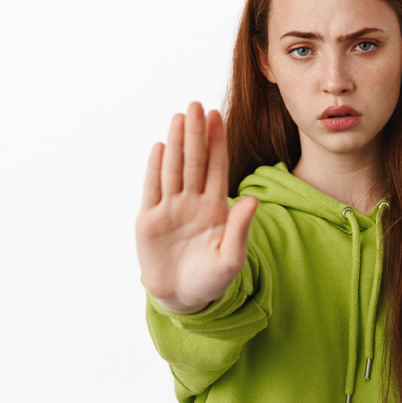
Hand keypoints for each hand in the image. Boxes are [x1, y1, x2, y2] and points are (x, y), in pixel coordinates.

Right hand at [136, 102, 257, 313]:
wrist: (184, 298)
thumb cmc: (212, 279)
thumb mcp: (231, 258)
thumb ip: (240, 229)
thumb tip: (252, 200)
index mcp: (214, 207)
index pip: (215, 167)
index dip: (216, 142)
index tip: (218, 116)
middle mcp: (191, 202)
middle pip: (193, 161)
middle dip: (195, 133)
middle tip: (197, 105)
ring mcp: (169, 209)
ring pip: (173, 169)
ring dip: (176, 143)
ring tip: (180, 117)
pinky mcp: (149, 221)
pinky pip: (152, 190)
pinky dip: (155, 169)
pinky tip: (160, 146)